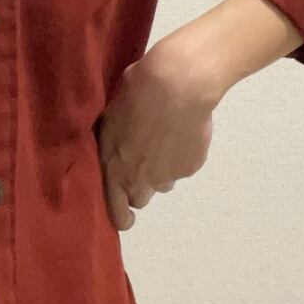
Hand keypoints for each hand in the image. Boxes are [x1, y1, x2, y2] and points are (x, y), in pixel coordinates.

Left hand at [95, 42, 217, 230]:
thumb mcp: (112, 115)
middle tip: (144, 162)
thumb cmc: (136, 92)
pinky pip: (185, 166)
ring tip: (165, 140)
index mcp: (113, 166)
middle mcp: (140, 178)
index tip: (125, 217)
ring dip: (162, 169)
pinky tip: (182, 131)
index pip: (116, 210)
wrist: (176, 86)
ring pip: (164, 182)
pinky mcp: (191, 166)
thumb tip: (117, 139)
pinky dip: (183, 154)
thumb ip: (113, 138)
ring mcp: (168, 175)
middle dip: (140, 186)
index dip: (121, 217)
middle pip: (140, 198)